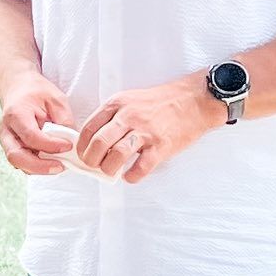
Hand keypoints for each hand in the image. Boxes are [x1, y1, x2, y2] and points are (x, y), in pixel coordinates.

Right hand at [0, 70, 74, 175]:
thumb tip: (71, 143)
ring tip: (58, 164)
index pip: (31, 136)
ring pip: (18, 163)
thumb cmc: (37, 92)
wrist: (18, 87)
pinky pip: (22, 162)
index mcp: (16, 114)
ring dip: (39, 168)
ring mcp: (6, 140)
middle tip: (60, 166)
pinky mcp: (11, 147)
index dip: (51, 145)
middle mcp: (6, 130)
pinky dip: (36, 166)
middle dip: (40, 167)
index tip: (68, 146)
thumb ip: (64, 120)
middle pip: (16, 157)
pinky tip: (50, 161)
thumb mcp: (56, 99)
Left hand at [75, 77, 217, 182]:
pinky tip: (130, 176)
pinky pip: (141, 167)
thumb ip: (112, 116)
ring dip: (108, 169)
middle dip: (91, 160)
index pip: (89, 128)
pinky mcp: (161, 146)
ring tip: (110, 171)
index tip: (82, 154)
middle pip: (99, 143)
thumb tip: (94, 139)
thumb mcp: (130, 99)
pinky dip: (131, 176)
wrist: (194, 100)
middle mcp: (129, 117)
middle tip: (94, 166)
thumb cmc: (161, 102)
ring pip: (117, 156)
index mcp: (118, 104)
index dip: (82, 145)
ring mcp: (146, 132)